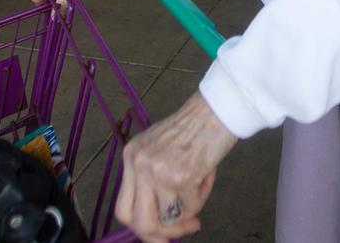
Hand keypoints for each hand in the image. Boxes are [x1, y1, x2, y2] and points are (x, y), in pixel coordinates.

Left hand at [115, 91, 237, 241]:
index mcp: (131, 156)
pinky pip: (191, 207)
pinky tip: (207, 176)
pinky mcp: (180, 177)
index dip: (141, 227)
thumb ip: (151, 179)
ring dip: (189, 212)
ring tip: (200, 187)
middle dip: (163, 234)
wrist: (216, 109)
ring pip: (168, 219)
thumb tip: (159, 218)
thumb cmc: (193, 127)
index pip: (123, 209)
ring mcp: (158, 172)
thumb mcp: (159, 149)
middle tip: (184, 229)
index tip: (160, 232)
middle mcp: (138, 164)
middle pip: (139, 222)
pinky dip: (202, 198)